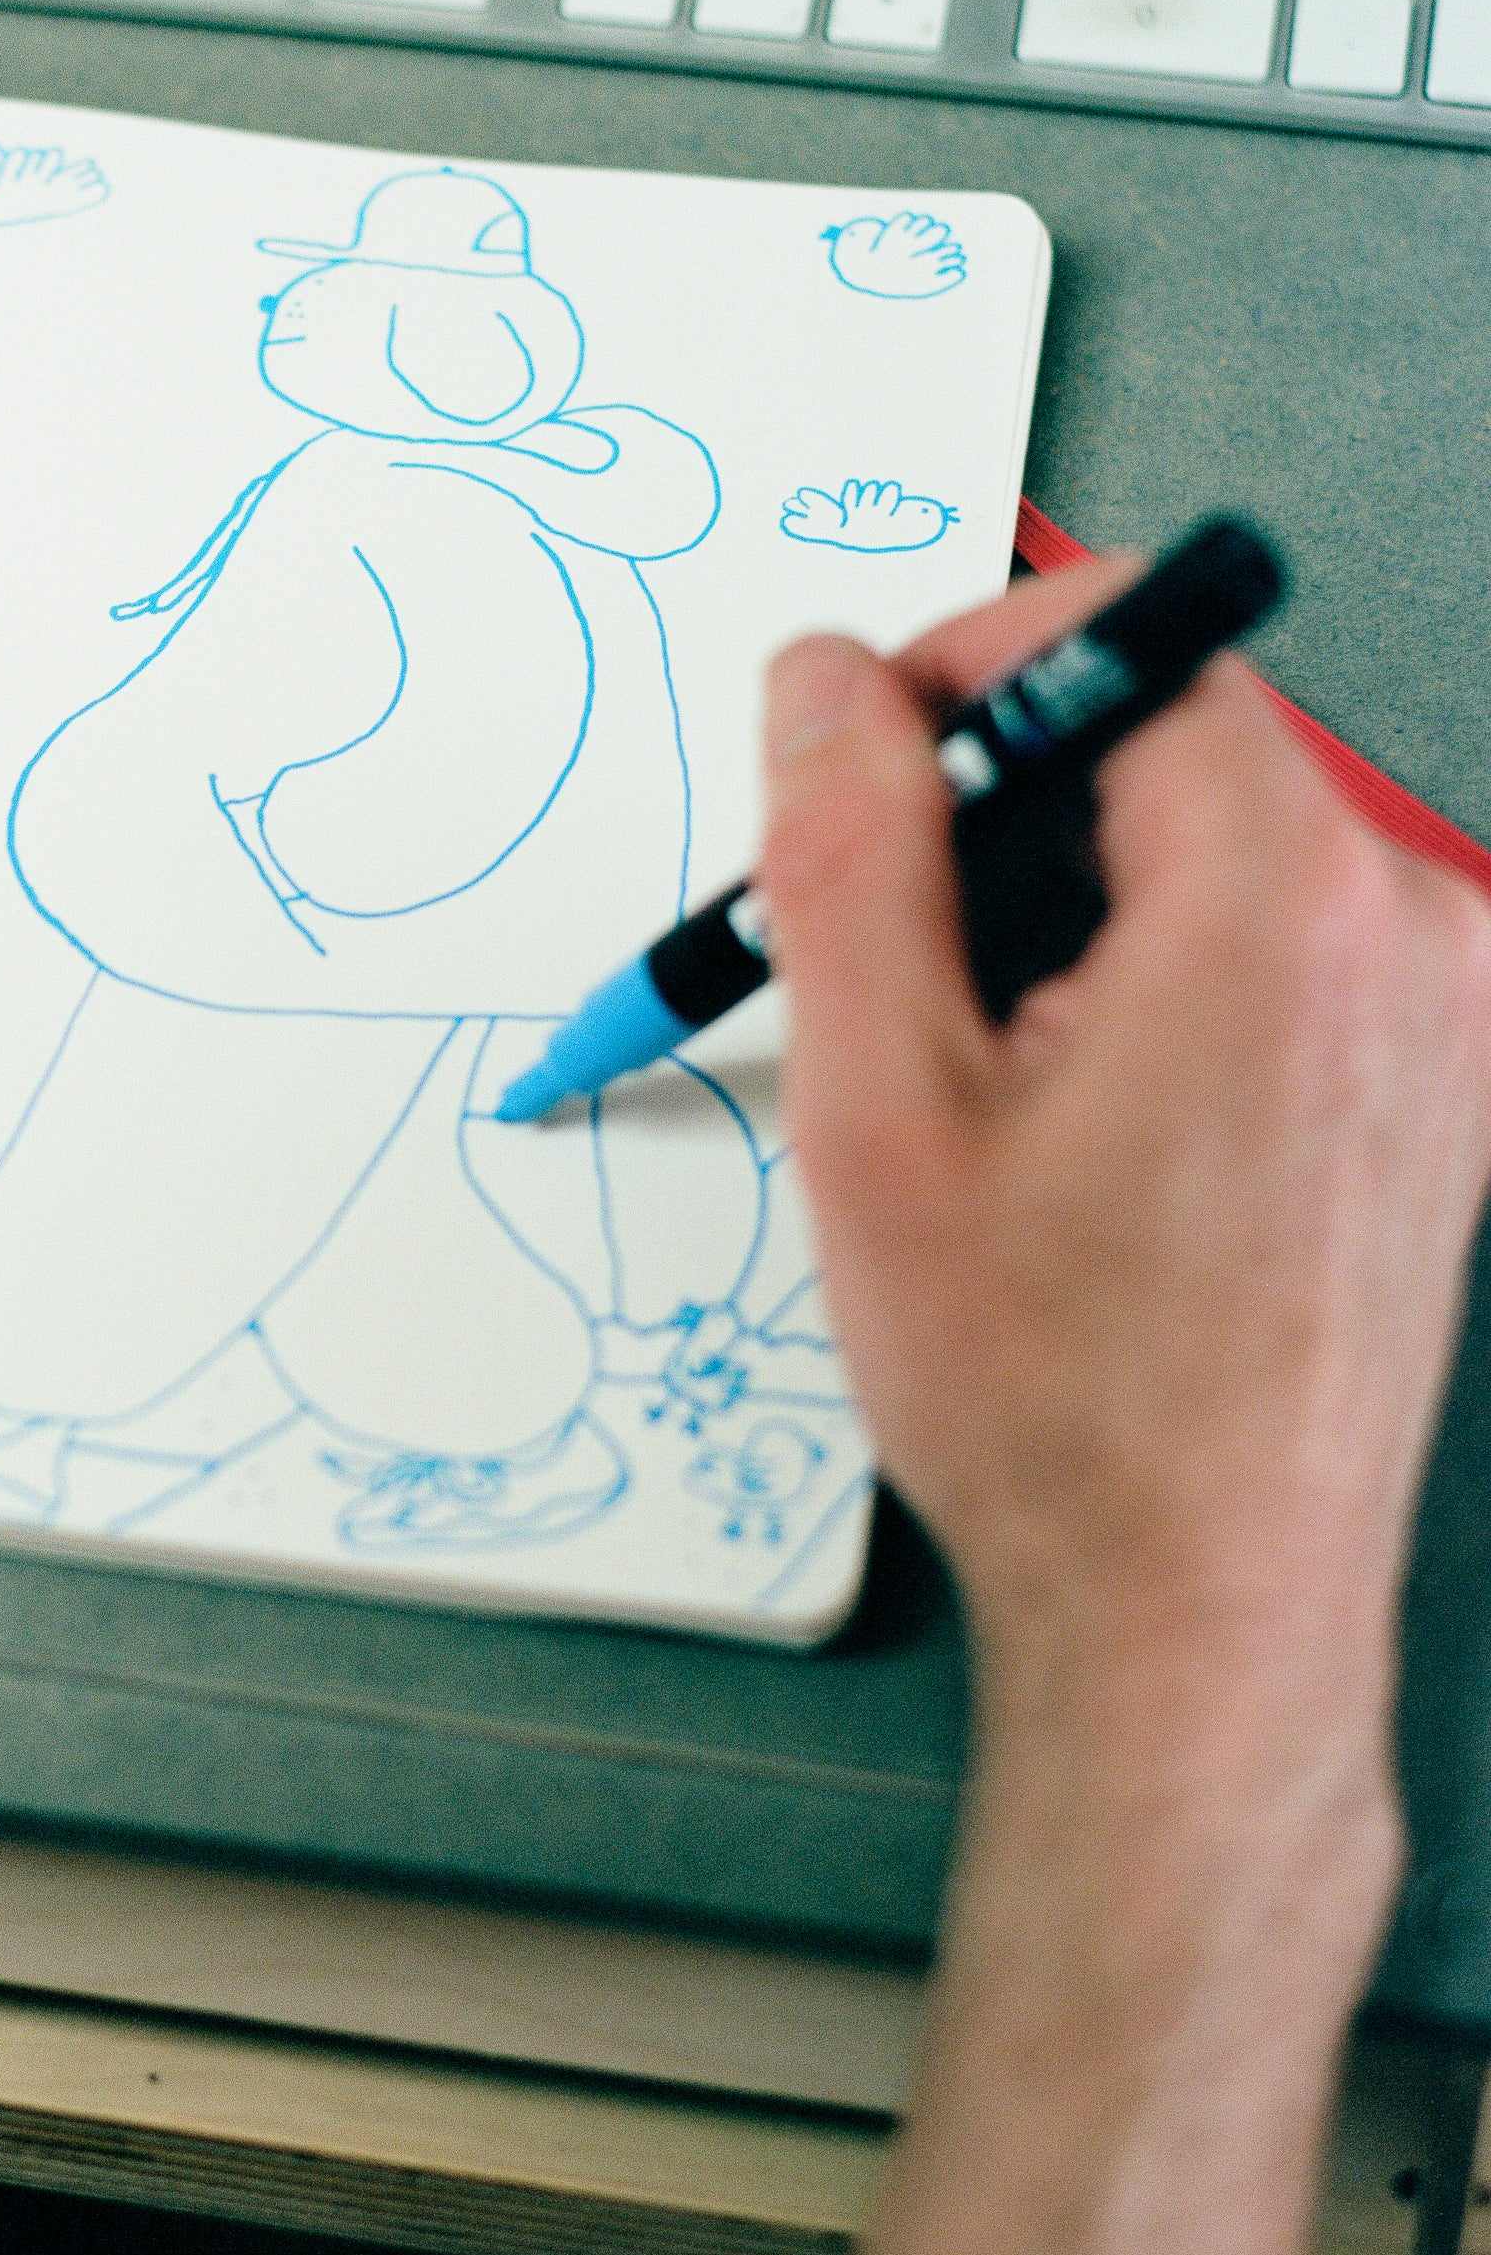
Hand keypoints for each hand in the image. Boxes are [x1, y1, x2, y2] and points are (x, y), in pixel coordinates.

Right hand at [759, 568, 1490, 1916]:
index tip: (865, 756)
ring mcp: (1440, 1022)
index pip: (1132, 644)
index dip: (965, 670)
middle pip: (1170, 749)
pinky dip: (1149, 990)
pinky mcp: (1428, 1092)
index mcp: (1289, 906)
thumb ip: (850, 850)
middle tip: (894, 969)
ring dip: (1069, 919)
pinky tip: (1071, 1133)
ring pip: (1213, 856)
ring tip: (983, 1089)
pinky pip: (1272, 953)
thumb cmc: (1063, 1401)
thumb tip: (826, 685)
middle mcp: (1408, 938)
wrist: (1196, 1610)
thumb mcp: (880, 1103)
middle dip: (1003, 819)